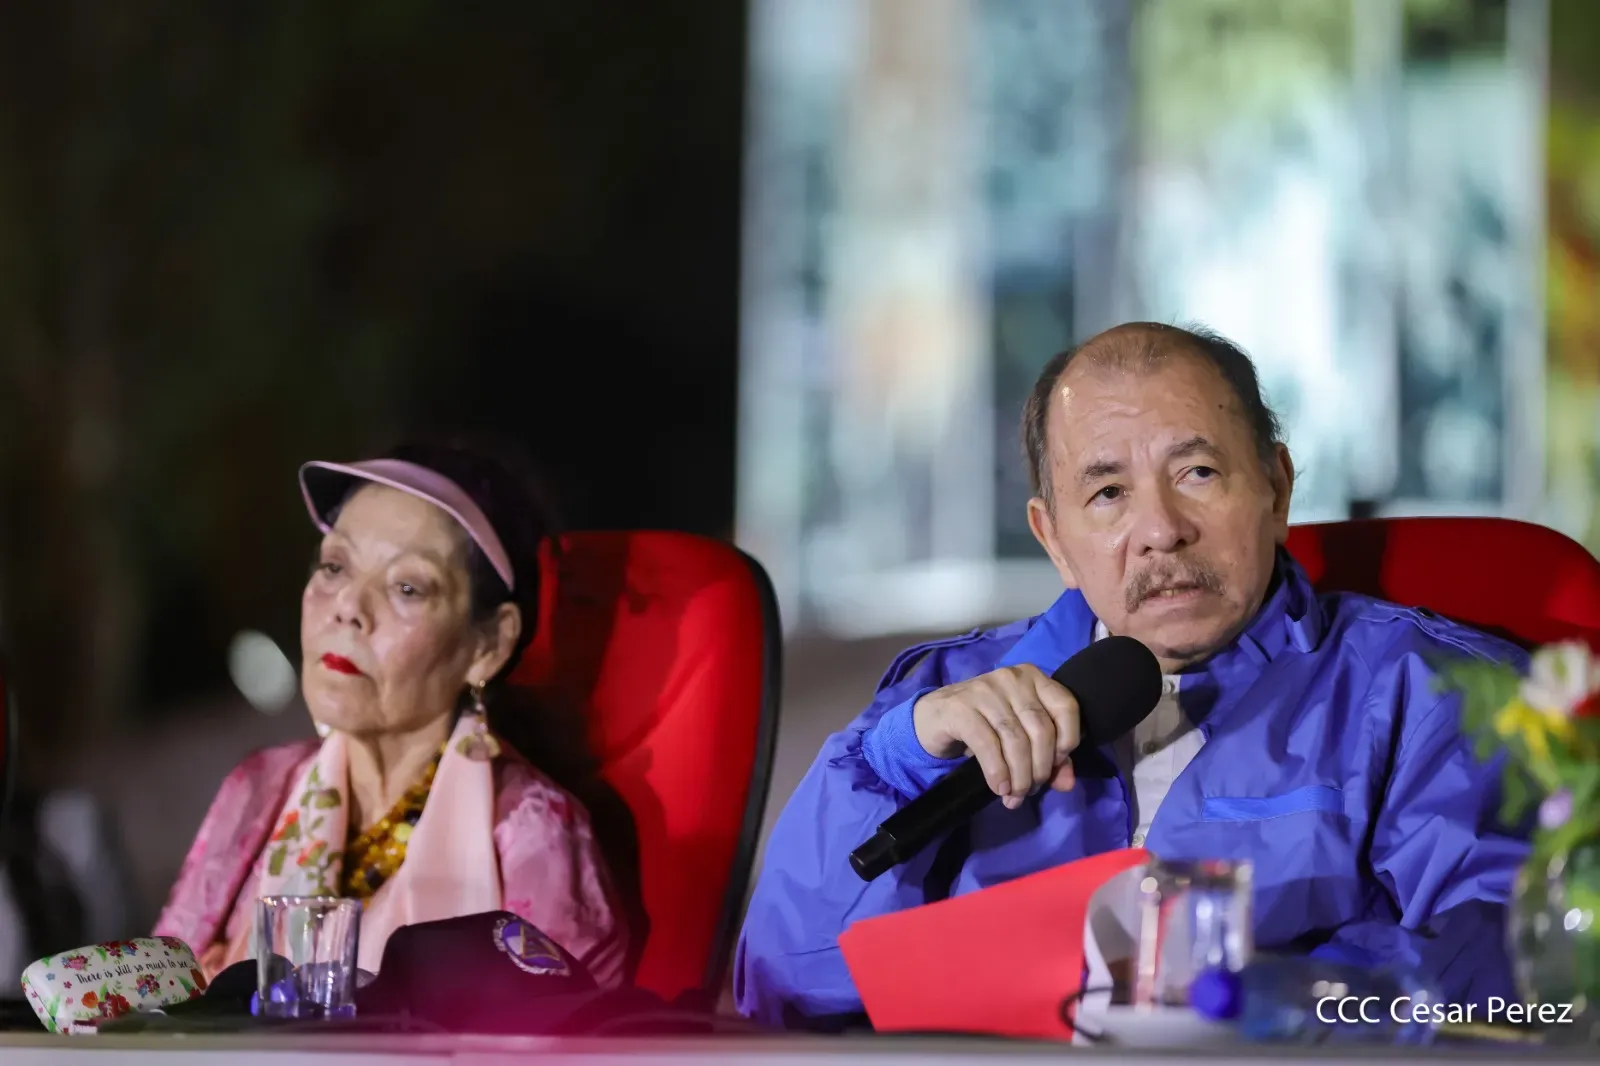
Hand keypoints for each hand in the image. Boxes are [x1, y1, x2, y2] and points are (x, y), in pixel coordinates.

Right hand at [912, 664, 1080, 808]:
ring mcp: (985, 690)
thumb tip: (1067, 783)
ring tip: (1015, 796)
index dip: (1067, 740)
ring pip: (1015, 739)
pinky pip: (988, 744)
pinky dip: (997, 771)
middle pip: (1040, 729)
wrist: (934, 716)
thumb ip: (1050, 756)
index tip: (1055, 766)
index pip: (1066, 707)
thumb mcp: (1020, 737)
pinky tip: (999, 787)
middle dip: (1040, 768)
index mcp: (1033, 678)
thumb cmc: (984, 724)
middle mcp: (1012, 678)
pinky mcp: (961, 708)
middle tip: (1030, 790)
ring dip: (1019, 776)